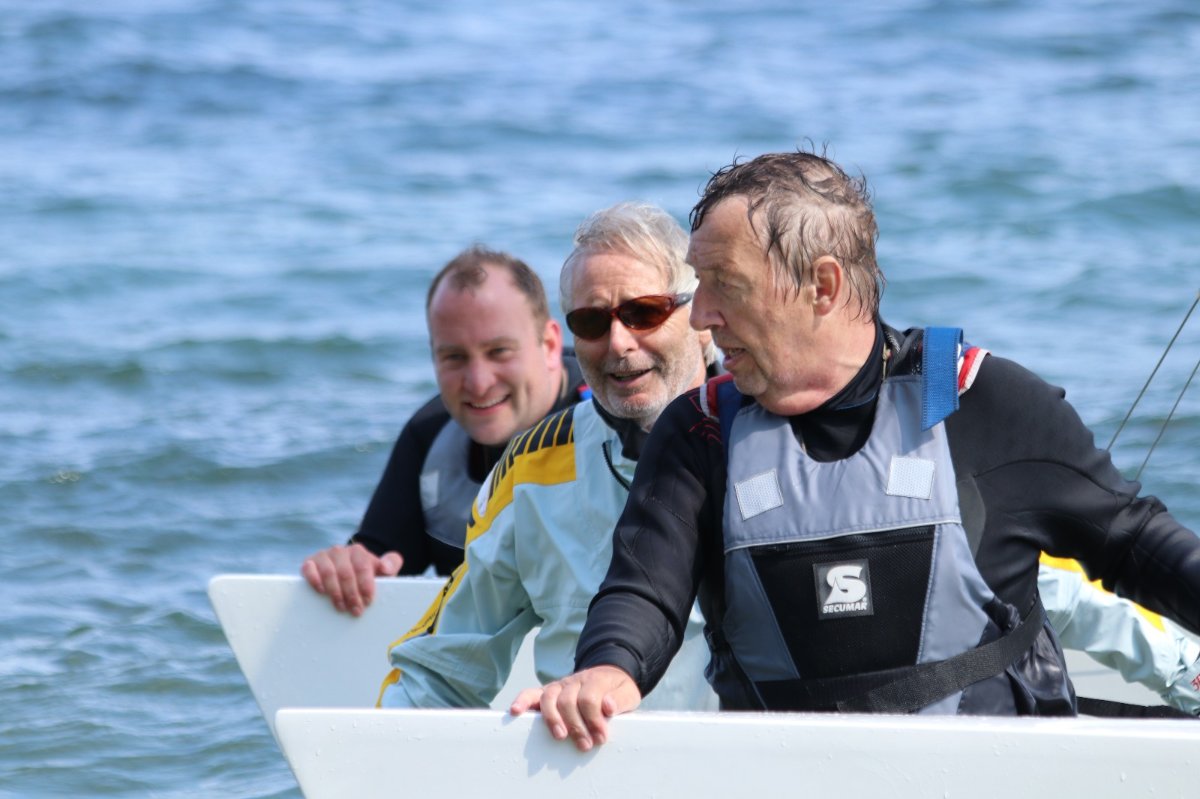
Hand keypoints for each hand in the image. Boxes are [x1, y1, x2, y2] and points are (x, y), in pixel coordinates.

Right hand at [301, 543, 402, 615]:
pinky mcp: (309, 563)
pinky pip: (308, 568)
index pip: (363, 566)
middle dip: (352, 594)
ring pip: (329, 572)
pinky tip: (321, 592)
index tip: (368, 601)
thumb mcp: (381, 570)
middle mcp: (340, 551)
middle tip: (356, 611)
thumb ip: (391, 563)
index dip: (366, 585)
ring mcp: (323, 556)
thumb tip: (386, 568)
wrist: (345, 573)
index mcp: (358, 551)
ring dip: (335, 592)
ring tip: (341, 607)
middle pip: (346, 572)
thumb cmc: (365, 576)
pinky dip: (314, 580)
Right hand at [509, 665, 640, 750]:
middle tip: (585, 745)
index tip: (601, 737)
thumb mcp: (628, 693)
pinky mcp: (548, 692)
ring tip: (560, 736)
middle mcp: (574, 681)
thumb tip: (607, 707)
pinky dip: (522, 701)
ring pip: (549, 698)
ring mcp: (559, 686)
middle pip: (568, 701)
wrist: (609, 675)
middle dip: (576, 726)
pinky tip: (515, 711)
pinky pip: (531, 693)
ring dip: (553, 719)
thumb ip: (620, 700)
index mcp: (595, 679)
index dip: (594, 719)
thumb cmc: (616, 691)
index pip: (589, 698)